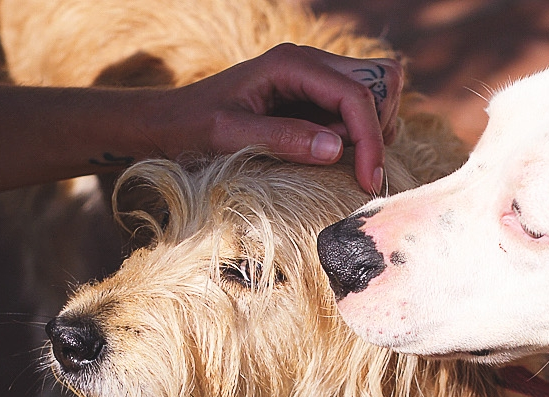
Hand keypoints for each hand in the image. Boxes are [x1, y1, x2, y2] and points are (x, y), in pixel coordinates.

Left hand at [163, 43, 402, 193]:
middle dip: (377, 127)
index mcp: (290, 64)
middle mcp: (308, 62)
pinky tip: (332, 155)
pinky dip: (360, 132)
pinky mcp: (314, 96)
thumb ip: (282, 139)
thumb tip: (336, 149)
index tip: (368, 182)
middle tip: (355, 168)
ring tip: (342, 161)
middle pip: (380, 80)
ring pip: (377, 89)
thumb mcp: (229, 136)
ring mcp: (314, 77)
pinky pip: (358, 106)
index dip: (370, 139)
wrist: (167, 122)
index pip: (356, 94)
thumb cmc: (190, 128)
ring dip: (372, 128)